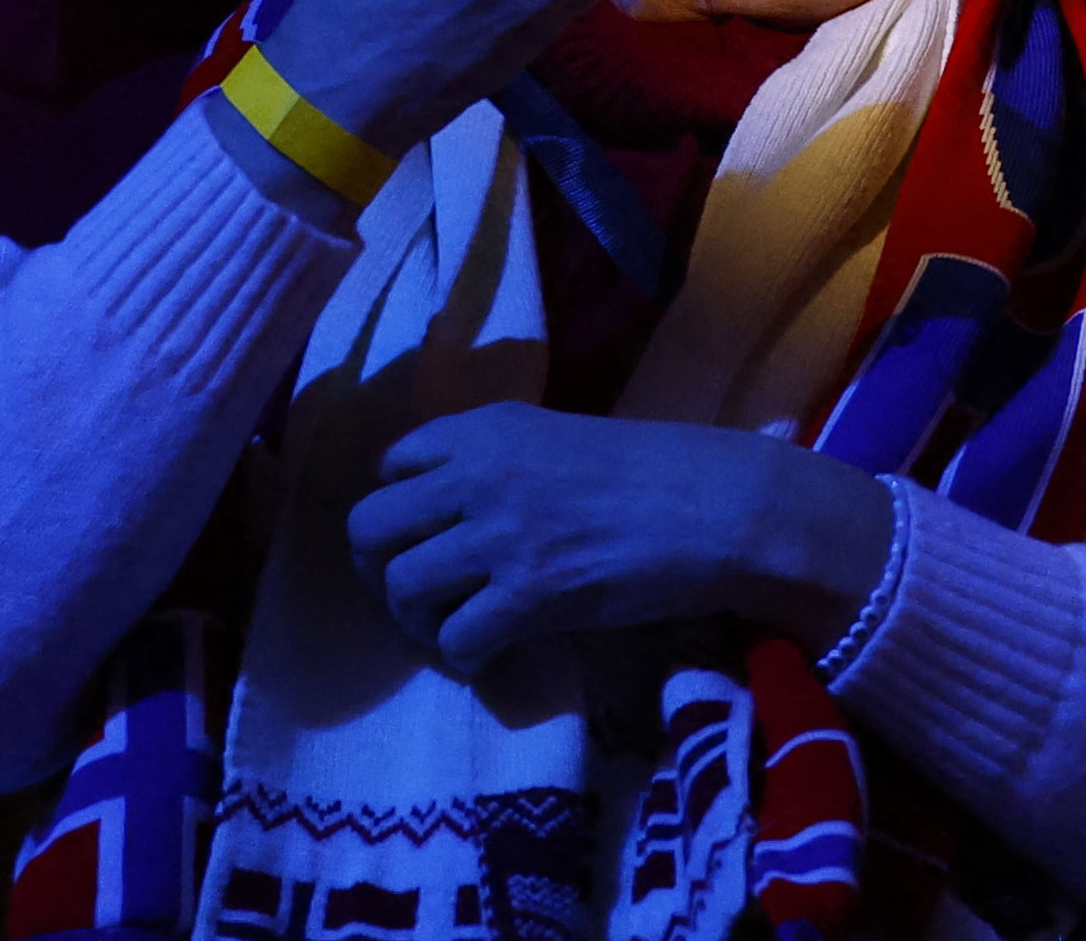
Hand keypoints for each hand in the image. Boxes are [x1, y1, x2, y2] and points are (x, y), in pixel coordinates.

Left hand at [348, 405, 894, 673]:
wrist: (716, 506)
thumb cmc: (652, 471)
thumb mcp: (556, 439)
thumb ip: (495, 463)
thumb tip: (447, 509)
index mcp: (484, 428)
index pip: (389, 466)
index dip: (398, 511)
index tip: (422, 537)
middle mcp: (477, 474)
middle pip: (369, 528)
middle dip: (381, 569)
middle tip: (417, 594)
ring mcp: (500, 534)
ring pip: (403, 586)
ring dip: (419, 619)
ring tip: (455, 627)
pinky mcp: (529, 595)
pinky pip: (455, 637)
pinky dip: (464, 656)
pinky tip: (492, 653)